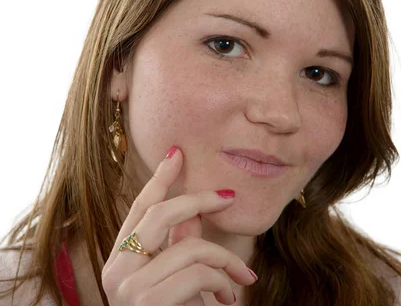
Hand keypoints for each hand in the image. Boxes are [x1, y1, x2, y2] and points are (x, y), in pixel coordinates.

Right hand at [101, 146, 256, 304]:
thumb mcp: (179, 280)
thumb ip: (179, 247)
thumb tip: (192, 215)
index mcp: (120, 260)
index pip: (139, 210)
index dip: (159, 179)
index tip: (176, 153)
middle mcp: (115, 270)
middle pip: (160, 214)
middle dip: (199, 200)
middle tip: (230, 198)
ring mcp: (126, 286)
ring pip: (190, 246)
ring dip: (226, 262)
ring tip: (241, 280)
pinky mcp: (146, 300)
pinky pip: (199, 272)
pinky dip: (223, 280)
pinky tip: (228, 299)